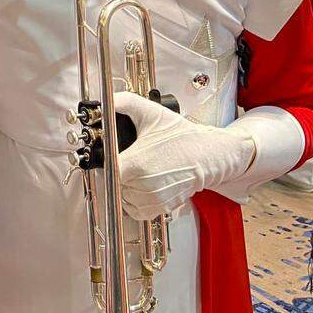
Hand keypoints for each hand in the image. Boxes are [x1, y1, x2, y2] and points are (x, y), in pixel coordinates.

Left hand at [114, 92, 254, 219]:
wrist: (208, 155)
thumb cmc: (182, 136)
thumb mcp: (151, 111)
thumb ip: (124, 102)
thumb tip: (104, 101)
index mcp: (137, 163)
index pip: (106, 170)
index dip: (105, 161)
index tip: (109, 154)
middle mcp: (143, 185)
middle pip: (112, 183)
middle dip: (116, 171)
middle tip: (127, 158)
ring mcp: (153, 199)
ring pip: (122, 197)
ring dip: (125, 186)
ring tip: (137, 171)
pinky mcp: (160, 208)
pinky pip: (135, 211)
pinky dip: (134, 201)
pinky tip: (142, 185)